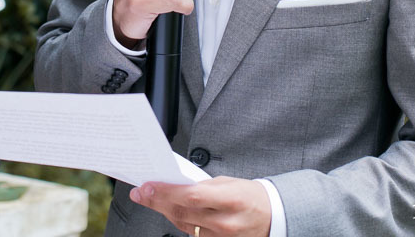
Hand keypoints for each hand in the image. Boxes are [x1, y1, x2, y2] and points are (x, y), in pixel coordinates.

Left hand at [129, 176, 271, 236]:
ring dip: (164, 211)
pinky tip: (170, 210)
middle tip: (140, 192)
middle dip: (157, 201)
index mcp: (231, 200)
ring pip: (183, 224)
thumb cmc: (252, 197)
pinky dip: (179, 221)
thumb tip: (176, 185)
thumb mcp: (230, 183)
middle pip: (182, 212)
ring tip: (150, 198)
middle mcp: (225, 222)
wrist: (273, 217)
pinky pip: (192, 233)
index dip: (166, 192)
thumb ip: (204, 186)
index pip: (191, 196)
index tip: (148, 186)